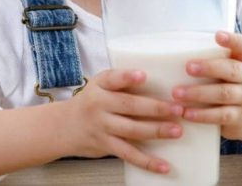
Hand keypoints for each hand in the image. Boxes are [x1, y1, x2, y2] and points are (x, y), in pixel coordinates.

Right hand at [64, 68, 184, 173]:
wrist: (63, 127)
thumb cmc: (91, 101)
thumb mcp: (99, 84)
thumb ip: (121, 81)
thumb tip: (156, 80)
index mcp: (100, 86)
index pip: (112, 79)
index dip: (127, 77)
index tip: (143, 76)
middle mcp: (99, 106)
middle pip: (129, 106)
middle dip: (156, 108)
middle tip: (178, 109)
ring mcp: (102, 128)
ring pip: (132, 130)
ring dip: (156, 131)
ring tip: (176, 131)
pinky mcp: (106, 146)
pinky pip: (128, 154)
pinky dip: (147, 161)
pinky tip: (164, 166)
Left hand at [172, 31, 241, 140]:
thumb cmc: (226, 83)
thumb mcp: (225, 69)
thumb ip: (208, 58)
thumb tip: (168, 49)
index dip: (232, 40)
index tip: (217, 35)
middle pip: (232, 69)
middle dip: (209, 68)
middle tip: (187, 67)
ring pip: (224, 93)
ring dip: (199, 93)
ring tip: (177, 93)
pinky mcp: (240, 117)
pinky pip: (221, 115)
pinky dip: (202, 115)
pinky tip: (186, 113)